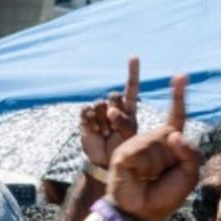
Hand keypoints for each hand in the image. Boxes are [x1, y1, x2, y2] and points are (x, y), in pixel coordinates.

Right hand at [80, 58, 141, 180]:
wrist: (105, 164)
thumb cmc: (122, 151)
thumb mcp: (130, 138)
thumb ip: (124, 123)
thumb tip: (110, 111)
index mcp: (128, 110)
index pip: (131, 87)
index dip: (132, 72)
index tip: (134, 56)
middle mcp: (114, 107)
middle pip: (114, 96)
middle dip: (115, 111)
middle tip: (114, 130)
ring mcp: (99, 111)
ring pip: (100, 104)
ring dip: (103, 120)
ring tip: (105, 134)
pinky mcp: (86, 117)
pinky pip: (87, 109)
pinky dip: (91, 120)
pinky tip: (95, 130)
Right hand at [104, 70, 201, 220]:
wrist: (141, 213)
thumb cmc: (165, 195)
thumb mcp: (189, 175)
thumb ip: (190, 153)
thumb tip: (173, 133)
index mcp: (168, 142)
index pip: (176, 116)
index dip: (178, 96)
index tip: (180, 76)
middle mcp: (152, 139)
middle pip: (170, 133)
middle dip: (173, 157)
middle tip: (161, 176)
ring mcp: (136, 143)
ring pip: (157, 144)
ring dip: (158, 165)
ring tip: (149, 178)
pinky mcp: (124, 152)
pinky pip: (142, 152)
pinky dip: (145, 167)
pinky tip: (138, 176)